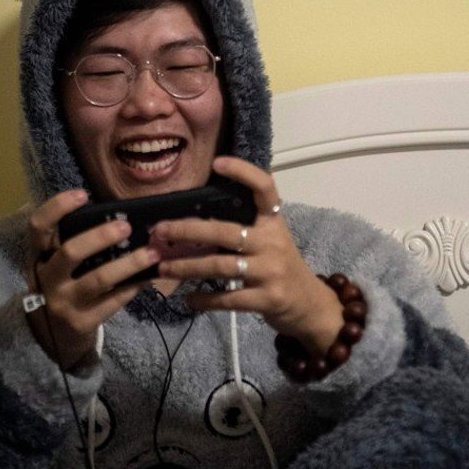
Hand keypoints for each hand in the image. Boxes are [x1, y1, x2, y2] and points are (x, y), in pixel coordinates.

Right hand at [23, 190, 161, 368]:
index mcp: (37, 257)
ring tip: (151, 253)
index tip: (83, 194)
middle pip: (70, 252)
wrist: (50, 338)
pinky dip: (132, 287)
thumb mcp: (53, 265)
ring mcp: (64, 303)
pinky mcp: (82, 323)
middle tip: (126, 226)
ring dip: (128, 264)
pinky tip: (147, 278)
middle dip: (100, 237)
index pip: (38, 226)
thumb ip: (70, 243)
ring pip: (98, 279)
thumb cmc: (59, 287)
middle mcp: (46, 279)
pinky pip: (112, 301)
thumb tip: (116, 216)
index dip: (57, 207)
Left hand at [151, 158, 344, 355]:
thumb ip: (242, 228)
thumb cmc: (280, 265)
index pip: (264, 188)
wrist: (309, 304)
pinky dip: (205, 299)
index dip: (243, 172)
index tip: (217, 163)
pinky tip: (188, 299)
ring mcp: (270, 272)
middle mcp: (273, 242)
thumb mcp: (269, 239)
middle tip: (159, 231)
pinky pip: (228, 298)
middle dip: (187, 230)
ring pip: (220, 266)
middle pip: (225, 232)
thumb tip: (192, 220)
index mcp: (273, 222)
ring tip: (163, 267)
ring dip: (186, 267)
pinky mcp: (266, 299)